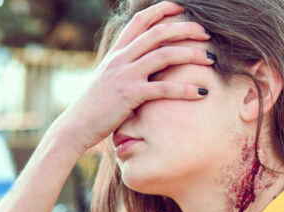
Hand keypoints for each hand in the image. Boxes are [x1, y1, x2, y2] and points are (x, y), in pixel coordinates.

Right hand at [51, 1, 213, 154]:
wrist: (74, 128)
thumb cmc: (93, 109)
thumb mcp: (106, 82)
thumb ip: (124, 70)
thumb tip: (144, 68)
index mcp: (115, 54)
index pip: (140, 22)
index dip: (161, 10)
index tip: (181, 8)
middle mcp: (120, 60)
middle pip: (158, 33)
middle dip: (186, 30)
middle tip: (206, 34)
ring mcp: (124, 76)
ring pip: (164, 55)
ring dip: (191, 54)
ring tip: (210, 59)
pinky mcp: (129, 96)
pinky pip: (163, 88)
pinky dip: (184, 89)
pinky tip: (201, 92)